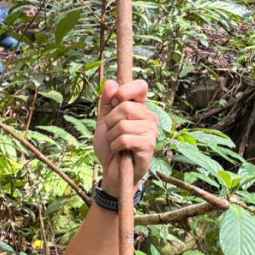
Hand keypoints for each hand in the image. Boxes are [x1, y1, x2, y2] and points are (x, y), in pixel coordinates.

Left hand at [93, 79, 158, 195]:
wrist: (112, 171)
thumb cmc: (110, 146)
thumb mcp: (103, 122)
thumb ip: (106, 102)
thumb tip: (110, 83)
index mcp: (140, 107)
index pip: (140, 86)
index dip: (125, 91)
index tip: (114, 101)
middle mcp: (149, 117)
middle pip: (124, 107)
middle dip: (110, 122)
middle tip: (112, 133)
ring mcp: (151, 131)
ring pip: (122, 125)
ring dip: (111, 137)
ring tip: (117, 144)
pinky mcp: (149, 145)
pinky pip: (124, 139)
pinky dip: (115, 146)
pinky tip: (120, 152)